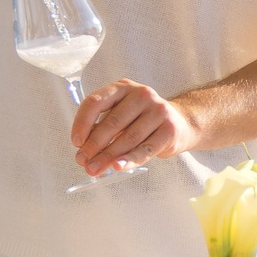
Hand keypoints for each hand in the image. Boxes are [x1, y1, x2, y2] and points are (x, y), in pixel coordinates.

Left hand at [72, 79, 197, 175]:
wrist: (181, 123)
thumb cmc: (143, 120)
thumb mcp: (122, 113)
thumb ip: (103, 125)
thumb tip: (83, 149)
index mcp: (123, 87)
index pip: (95, 102)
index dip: (82, 123)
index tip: (76, 142)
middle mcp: (141, 94)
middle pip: (112, 122)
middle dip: (94, 145)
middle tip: (82, 161)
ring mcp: (158, 111)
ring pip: (127, 138)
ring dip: (108, 156)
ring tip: (95, 169)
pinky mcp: (169, 130)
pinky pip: (145, 149)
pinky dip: (130, 159)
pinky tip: (118, 167)